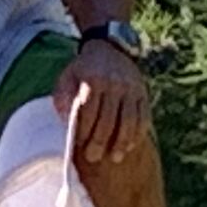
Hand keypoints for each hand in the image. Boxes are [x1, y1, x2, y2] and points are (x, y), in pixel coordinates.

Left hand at [53, 38, 151, 164]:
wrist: (109, 48)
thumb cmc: (83, 69)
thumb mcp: (68, 76)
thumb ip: (63, 97)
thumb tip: (67, 121)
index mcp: (93, 79)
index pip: (89, 109)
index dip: (83, 129)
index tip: (78, 144)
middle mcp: (114, 83)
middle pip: (108, 118)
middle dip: (100, 141)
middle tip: (92, 157)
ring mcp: (131, 89)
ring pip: (129, 120)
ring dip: (121, 142)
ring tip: (114, 157)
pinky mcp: (143, 93)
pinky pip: (143, 117)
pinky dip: (137, 134)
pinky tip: (129, 146)